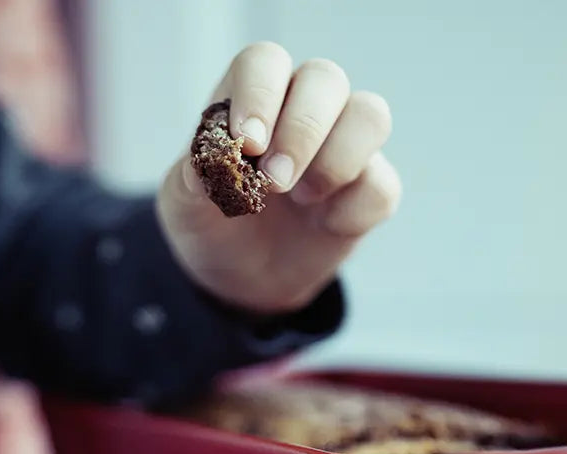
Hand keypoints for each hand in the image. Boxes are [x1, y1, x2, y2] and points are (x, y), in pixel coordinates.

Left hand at [158, 43, 400, 315]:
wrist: (240, 276)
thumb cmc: (212, 221)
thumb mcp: (185, 204)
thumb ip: (194, 177)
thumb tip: (211, 161)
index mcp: (253, 96)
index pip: (265, 62)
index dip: (259, 95)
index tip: (248, 145)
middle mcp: (304, 107)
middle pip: (325, 78)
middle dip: (302, 131)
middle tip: (274, 182)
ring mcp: (344, 144)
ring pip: (370, 116)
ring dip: (337, 160)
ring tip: (301, 198)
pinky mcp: (370, 187)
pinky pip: (381, 185)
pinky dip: (351, 211)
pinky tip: (323, 225)